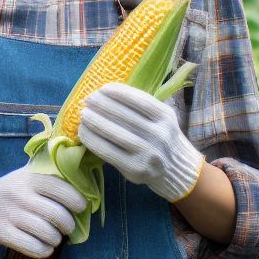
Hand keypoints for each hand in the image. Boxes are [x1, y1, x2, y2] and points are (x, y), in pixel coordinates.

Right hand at [0, 166, 86, 257]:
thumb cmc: (10, 192)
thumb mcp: (24, 176)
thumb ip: (48, 175)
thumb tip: (84, 178)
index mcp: (27, 177)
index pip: (60, 188)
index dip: (76, 200)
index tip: (81, 207)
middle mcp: (18, 193)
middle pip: (57, 215)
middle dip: (68, 225)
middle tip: (68, 227)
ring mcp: (8, 213)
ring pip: (47, 233)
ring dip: (56, 239)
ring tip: (55, 237)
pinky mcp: (0, 232)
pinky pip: (32, 247)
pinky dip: (43, 250)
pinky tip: (44, 247)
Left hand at [79, 83, 203, 201]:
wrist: (175, 169)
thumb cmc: (160, 136)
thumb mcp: (160, 117)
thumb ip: (140, 106)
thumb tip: (104, 92)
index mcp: (165, 116)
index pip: (138, 99)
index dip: (116, 92)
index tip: (101, 88)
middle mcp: (159, 134)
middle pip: (123, 115)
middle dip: (101, 105)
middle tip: (87, 99)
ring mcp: (148, 154)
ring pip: (114, 133)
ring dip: (94, 121)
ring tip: (83, 114)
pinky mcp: (135, 170)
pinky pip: (108, 151)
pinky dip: (92, 140)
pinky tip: (83, 132)